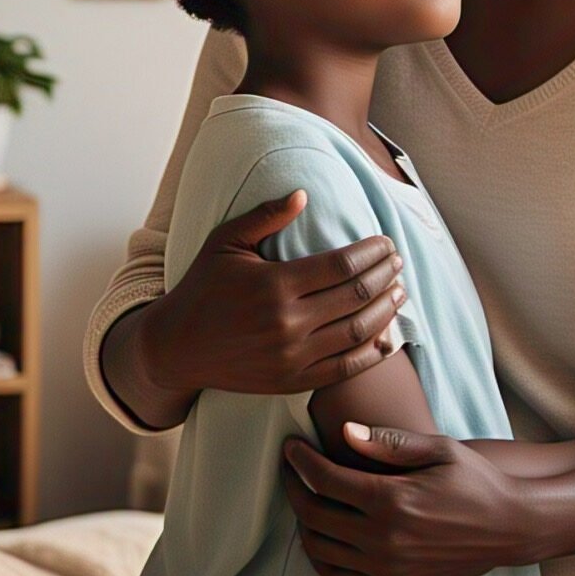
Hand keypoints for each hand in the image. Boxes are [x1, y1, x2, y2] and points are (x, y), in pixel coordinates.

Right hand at [141, 190, 405, 395]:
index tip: (387, 242)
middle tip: (398, 262)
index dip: (372, 252)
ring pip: (358, 332)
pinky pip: (345, 369)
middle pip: (356, 296)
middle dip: (385, 275)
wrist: (175, 349)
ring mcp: (291, 357)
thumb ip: (265, 216)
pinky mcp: (292, 382)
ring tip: (399, 291)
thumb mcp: (226, 242)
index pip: (342, 266)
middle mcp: (287, 323)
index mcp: (275, 285)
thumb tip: (304, 193)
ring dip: (387, 310)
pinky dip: (373, 352)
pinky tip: (388, 336)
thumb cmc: (203, 287)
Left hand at [282, 426, 533, 575]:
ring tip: (304, 496)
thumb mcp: (439, 449)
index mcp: (393, 500)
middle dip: (294, 486)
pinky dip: (321, 556)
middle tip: (291, 467)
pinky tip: (322, 535)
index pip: (327, 479)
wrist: (508, 527)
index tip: (292, 446)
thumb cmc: (477, 483)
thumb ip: (389, 442)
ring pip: (320, 548)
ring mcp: (386, 568)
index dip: (302, 461)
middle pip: (314, 514)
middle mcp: (384, 538)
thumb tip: (346, 431)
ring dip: (303, 521)